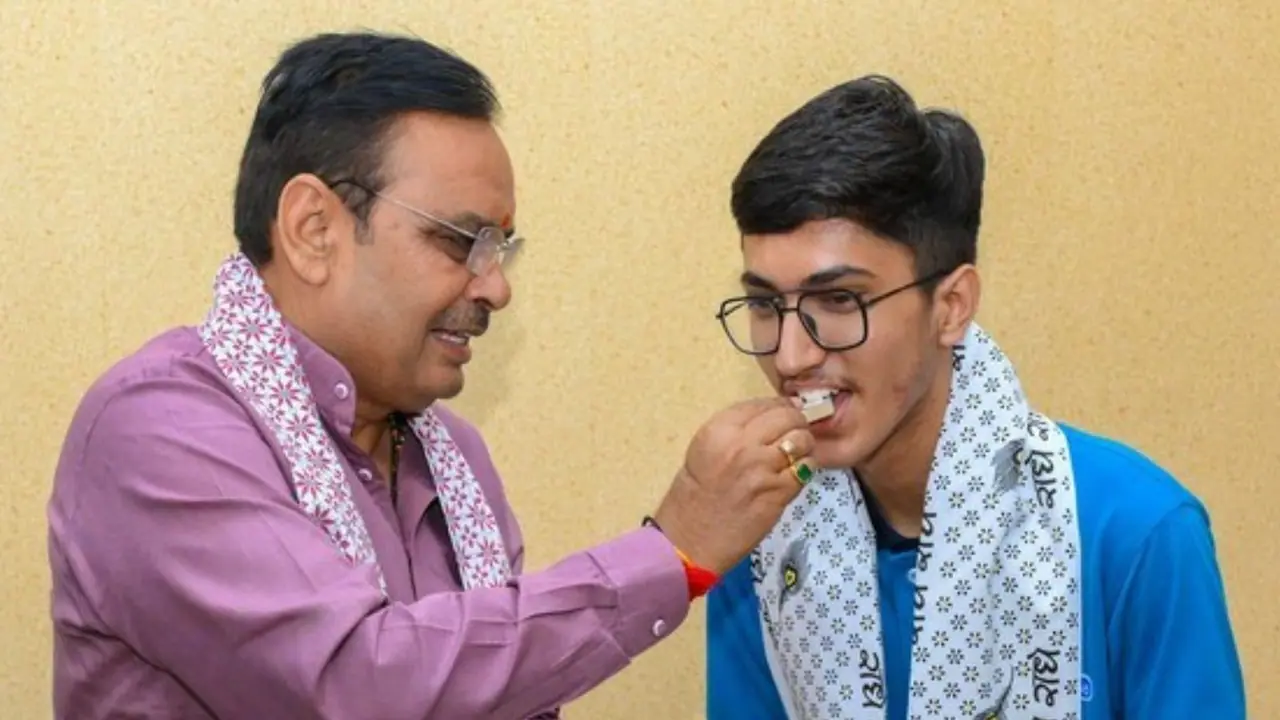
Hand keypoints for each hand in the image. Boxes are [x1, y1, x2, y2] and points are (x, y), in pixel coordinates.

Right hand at [651, 397, 814, 575]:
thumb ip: (735, 431)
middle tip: (795, 432)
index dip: (778, 407)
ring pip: (802, 439)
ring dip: (804, 445)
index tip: (783, 415)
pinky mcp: (778, 492)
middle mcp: (742, 444)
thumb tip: (770, 417)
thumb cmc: (694, 495)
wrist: (690, 539)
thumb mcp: (704, 450)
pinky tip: (795, 474)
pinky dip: (805, 468)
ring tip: (796, 454)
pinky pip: (806, 468)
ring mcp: (763, 468)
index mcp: (719, 430)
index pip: (762, 404)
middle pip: (787, 416)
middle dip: (795, 422)